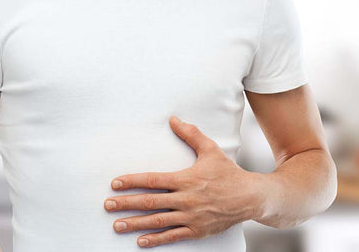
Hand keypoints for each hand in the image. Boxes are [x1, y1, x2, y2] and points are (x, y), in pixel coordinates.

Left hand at [104, 115, 262, 247]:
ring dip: (135, 223)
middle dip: (126, 204)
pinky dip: (156, 240)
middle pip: (150, 202)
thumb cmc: (229, 173)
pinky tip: (140, 241)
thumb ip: (191, 135)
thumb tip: (173, 119)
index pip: (153, 180)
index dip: (132, 181)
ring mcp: (191, 217)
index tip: (115, 183)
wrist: (251, 197)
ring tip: (117, 225)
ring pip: (157, 221)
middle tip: (107, 205)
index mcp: (186, 179)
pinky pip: (173, 236)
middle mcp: (186, 199)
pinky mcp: (197, 230)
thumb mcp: (210, 150)